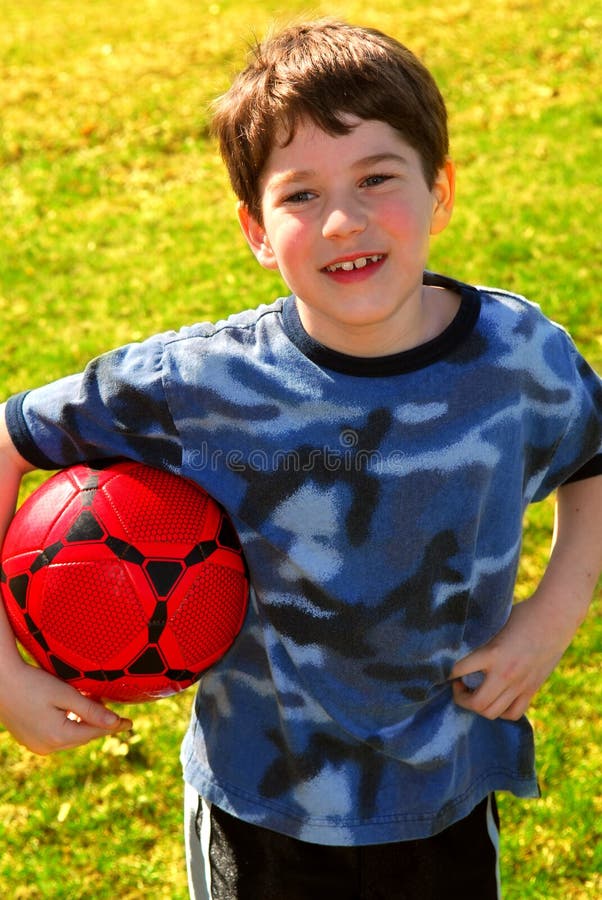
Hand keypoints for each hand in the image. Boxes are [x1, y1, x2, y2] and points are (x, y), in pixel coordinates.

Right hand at [0, 657, 131, 754]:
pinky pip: (56, 736)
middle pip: (83, 736)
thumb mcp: (66, 694)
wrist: (1, 681)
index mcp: (59, 737)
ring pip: (70, 737)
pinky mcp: (30, 740)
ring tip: (90, 703)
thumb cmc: (34, 683)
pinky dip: (67, 725)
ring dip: (82, 723)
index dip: (113, 726)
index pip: (94, 733)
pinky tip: (70, 710)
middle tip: (110, 706)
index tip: (130, 723)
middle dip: (97, 723)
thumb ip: (91, 710)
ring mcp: (36, 746)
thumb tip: (115, 723)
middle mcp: (47, 747)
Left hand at [450, 593, 574, 720]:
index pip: (460, 670)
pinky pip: (513, 713)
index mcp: (493, 653)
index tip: (446, 670)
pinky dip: (500, 711)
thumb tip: (457, 641)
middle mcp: (506, 674)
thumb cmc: (523, 613)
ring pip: (493, 712)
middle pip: (477, 704)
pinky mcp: (532, 688)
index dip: (448, 672)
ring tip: (475, 693)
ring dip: (479, 707)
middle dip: (461, 698)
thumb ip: (479, 637)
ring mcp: (521, 685)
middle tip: (458, 685)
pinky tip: (495, 699)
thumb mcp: (495, 621)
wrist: (555, 617)